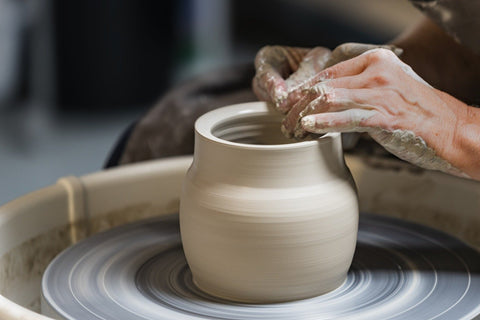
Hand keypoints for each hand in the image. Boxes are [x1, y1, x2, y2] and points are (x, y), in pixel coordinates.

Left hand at [283, 48, 477, 178]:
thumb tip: (330, 96)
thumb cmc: (419, 111)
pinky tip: (308, 127)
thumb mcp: (390, 86)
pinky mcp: (384, 117)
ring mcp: (380, 94)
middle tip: (286, 119)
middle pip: (324, 86)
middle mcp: (376, 73)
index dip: (306, 89)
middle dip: (298, 104)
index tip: (291, 102)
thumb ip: (362, 85)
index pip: (329, 72)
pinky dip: (323, 123)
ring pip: (329, 101)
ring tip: (291, 128)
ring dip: (304, 116)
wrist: (451, 128)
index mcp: (376, 61)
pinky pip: (346, 119)